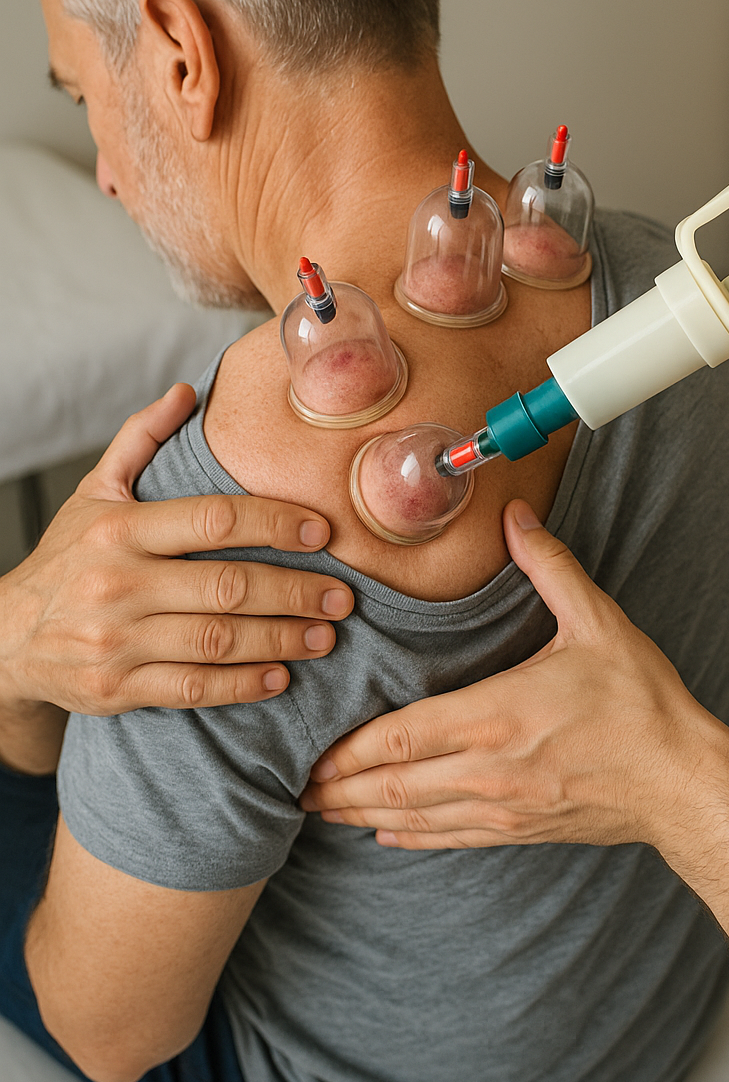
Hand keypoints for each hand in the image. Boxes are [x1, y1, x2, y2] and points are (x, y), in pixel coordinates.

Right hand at [0, 384, 352, 713]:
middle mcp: (117, 583)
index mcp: (121, 529)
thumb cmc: (68, 558)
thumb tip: (187, 392)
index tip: (323, 532)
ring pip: (216, 641)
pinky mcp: (116, 688)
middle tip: (343, 597)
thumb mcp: (95, 493)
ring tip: (324, 636)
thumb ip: (141, 441)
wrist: (6, 636)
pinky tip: (279, 677)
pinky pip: (192, 689)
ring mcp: (116, 640)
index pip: (213, 520)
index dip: (274, 524)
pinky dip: (241, 685)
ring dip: (280, 639)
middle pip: (227, 586)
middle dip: (295, 591)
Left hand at [301, 501, 727, 859]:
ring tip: (322, 810)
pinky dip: (410, 836)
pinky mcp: (521, 829)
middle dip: (338, 787)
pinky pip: (450, 837)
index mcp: (497, 715)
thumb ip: (549, 568)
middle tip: (295, 786)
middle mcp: (488, 769)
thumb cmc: (643, 704)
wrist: (684, 783)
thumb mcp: (599, 623)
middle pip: (392, 784)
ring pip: (413, 818)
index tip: (312, 751)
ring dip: (362, 814)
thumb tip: (517, 517)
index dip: (348, 749)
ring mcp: (503, 807)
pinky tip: (386, 833)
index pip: (400, 736)